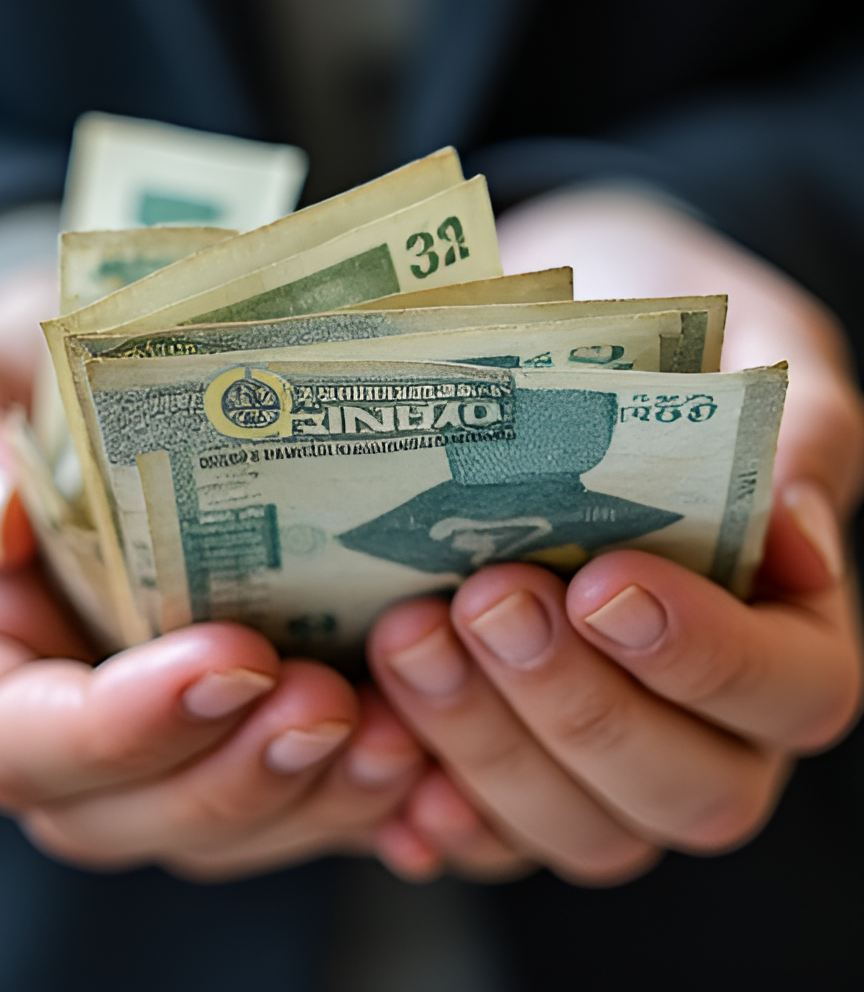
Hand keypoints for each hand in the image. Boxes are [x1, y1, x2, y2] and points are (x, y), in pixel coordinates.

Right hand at [0, 511, 429, 879]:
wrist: (85, 399)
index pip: (19, 742)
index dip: (120, 728)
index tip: (228, 659)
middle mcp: (63, 730)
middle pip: (131, 814)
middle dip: (237, 774)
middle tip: (328, 704)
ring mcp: (159, 744)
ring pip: (224, 826)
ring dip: (314, 799)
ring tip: (397, 735)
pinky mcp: (241, 731)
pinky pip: (297, 803)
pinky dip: (365, 801)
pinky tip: (430, 769)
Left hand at [365, 188, 863, 884]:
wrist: (548, 354)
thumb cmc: (660, 336)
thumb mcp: (741, 338)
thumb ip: (790, 425)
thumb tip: (794, 520)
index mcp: (783, 625)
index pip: (791, 691)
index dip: (707, 659)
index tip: (605, 581)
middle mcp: (704, 718)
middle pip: (682, 787)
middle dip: (575, 705)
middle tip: (484, 599)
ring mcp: (604, 759)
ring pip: (578, 826)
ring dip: (486, 748)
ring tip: (406, 638)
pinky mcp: (510, 769)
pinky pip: (487, 837)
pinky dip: (435, 814)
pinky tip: (379, 751)